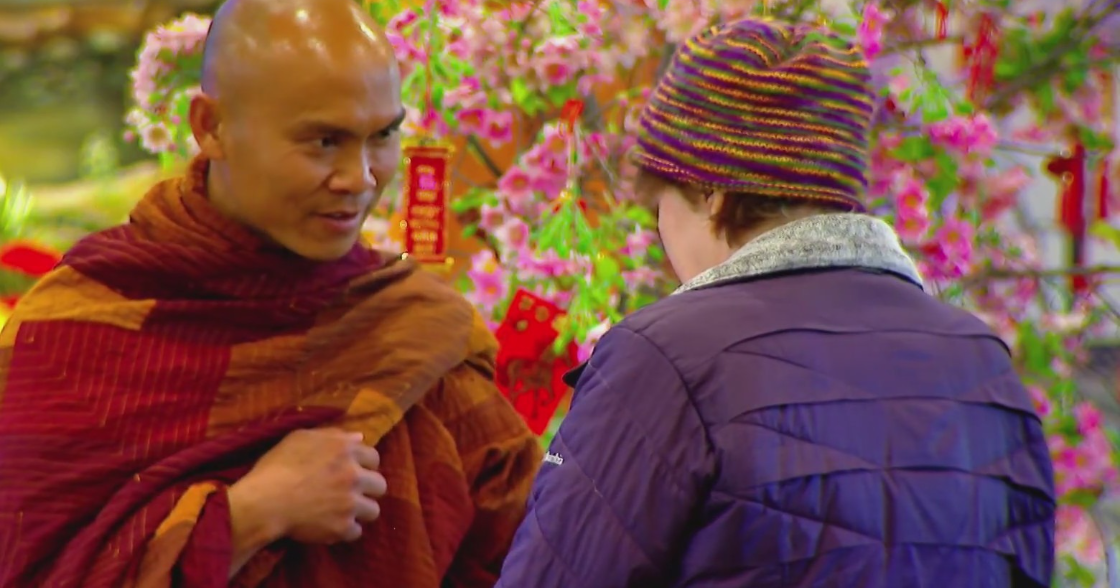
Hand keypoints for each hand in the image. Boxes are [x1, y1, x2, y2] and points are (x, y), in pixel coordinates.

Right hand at [229, 428, 386, 545]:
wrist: (263, 502)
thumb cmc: (277, 466)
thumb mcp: (300, 438)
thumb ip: (333, 435)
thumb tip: (359, 437)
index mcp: (345, 450)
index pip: (374, 457)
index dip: (365, 465)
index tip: (355, 471)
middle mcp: (354, 475)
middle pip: (380, 485)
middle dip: (368, 490)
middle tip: (351, 493)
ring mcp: (351, 503)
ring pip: (373, 510)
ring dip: (360, 512)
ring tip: (343, 512)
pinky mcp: (342, 527)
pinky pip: (356, 532)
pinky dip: (345, 531)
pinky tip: (331, 526)